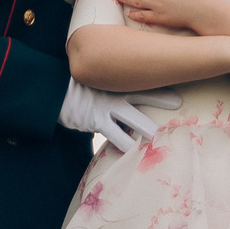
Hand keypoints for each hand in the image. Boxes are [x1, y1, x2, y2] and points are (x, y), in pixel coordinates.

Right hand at [57, 82, 185, 152]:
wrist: (50, 88)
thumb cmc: (75, 83)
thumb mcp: (96, 77)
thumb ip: (111, 80)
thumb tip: (129, 81)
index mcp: (116, 78)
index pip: (141, 77)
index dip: (157, 80)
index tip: (174, 79)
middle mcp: (114, 91)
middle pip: (143, 93)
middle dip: (162, 98)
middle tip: (179, 102)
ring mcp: (105, 106)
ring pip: (134, 119)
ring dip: (149, 128)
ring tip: (163, 136)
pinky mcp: (95, 120)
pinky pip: (115, 135)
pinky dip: (126, 144)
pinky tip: (137, 151)